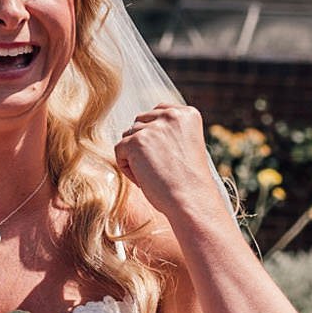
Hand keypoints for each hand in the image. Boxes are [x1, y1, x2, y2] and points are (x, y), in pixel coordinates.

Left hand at [114, 103, 229, 226]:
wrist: (192, 200)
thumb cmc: (189, 181)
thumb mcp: (185, 146)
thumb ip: (168, 132)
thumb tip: (137, 128)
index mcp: (187, 114)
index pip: (158, 112)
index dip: (155, 135)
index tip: (166, 157)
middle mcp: (171, 115)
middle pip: (140, 123)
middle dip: (143, 145)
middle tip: (158, 168)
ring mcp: (153, 128)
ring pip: (128, 136)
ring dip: (134, 156)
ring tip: (152, 175)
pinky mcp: (136, 142)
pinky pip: (119, 150)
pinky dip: (127, 168)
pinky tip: (144, 179)